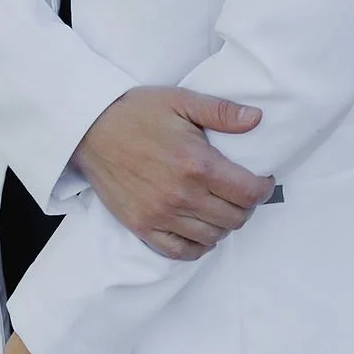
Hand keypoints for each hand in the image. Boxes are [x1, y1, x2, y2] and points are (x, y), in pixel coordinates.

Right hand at [71, 86, 276, 260]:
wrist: (90, 129)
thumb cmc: (137, 111)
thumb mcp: (181, 101)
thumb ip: (221, 112)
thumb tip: (257, 119)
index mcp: (196, 164)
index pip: (248, 192)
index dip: (263, 188)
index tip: (262, 180)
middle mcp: (182, 196)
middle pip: (234, 218)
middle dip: (246, 206)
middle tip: (241, 191)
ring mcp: (161, 216)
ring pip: (212, 237)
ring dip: (223, 224)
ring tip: (220, 206)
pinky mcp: (142, 227)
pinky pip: (180, 252)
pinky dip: (197, 245)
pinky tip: (200, 230)